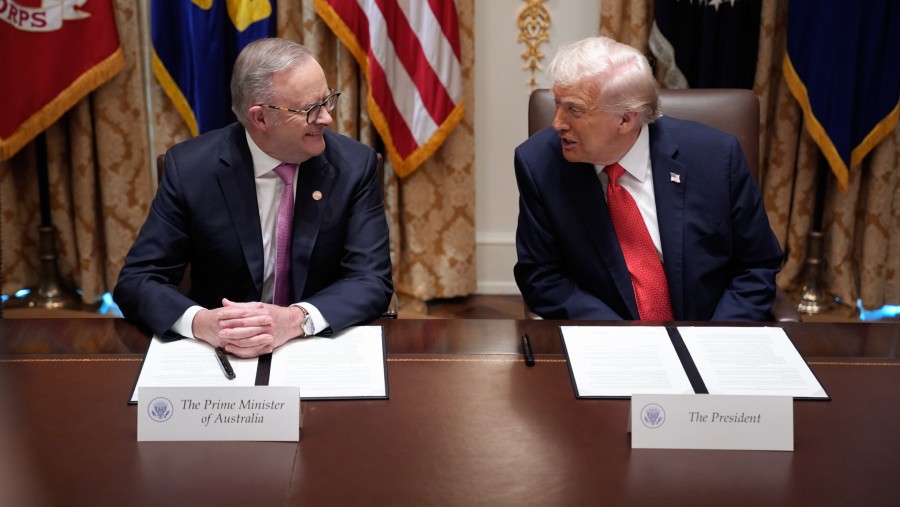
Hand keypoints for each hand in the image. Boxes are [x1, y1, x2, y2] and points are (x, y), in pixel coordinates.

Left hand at [191, 298, 305, 357]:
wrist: (292, 322)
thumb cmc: (275, 314)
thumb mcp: (259, 306)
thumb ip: (241, 306)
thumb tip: (226, 303)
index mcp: (262, 312)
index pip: (244, 313)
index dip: (230, 314)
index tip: (220, 314)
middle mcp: (265, 323)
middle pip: (246, 326)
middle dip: (231, 328)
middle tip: (219, 329)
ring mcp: (267, 334)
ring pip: (248, 339)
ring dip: (235, 340)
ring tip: (224, 339)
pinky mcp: (269, 344)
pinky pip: (253, 349)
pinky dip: (242, 349)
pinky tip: (233, 348)